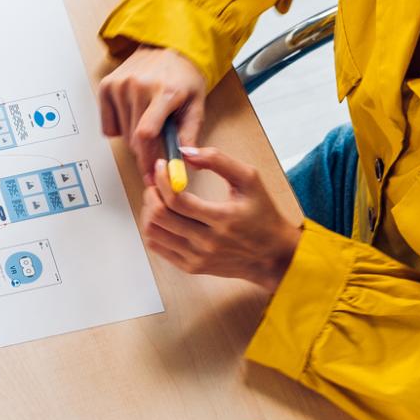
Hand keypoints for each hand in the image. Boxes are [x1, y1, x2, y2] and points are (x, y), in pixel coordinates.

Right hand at [99, 45, 207, 170]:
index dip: (147, 159)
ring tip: (148, 119)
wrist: (168, 45)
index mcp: (164, 91)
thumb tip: (184, 161)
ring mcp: (120, 85)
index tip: (151, 175)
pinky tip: (133, 113)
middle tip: (157, 142)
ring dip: (134, 137)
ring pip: (122, 134)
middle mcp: (138, 86)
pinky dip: (120, 128)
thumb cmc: (183, 75)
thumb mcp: (196, 104)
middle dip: (146, 149)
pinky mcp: (107, 86)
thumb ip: (189, 134)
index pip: (146, 134)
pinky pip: (108, 126)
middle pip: (134, 139)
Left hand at [140, 146, 302, 291]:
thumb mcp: (249, 179)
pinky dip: (153, 228)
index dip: (162, 181)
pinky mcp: (190, 267)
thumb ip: (219, 160)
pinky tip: (162, 216)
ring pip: (154, 233)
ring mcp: (196, 257)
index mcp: (222, 218)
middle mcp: (207, 241)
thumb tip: (186, 152)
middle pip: (161, 217)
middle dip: (151, 193)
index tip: (161, 166)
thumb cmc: (262, 214)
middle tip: (154, 181)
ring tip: (156, 197)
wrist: (271, 255)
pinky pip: (158, 247)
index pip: (177, 200)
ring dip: (148, 211)